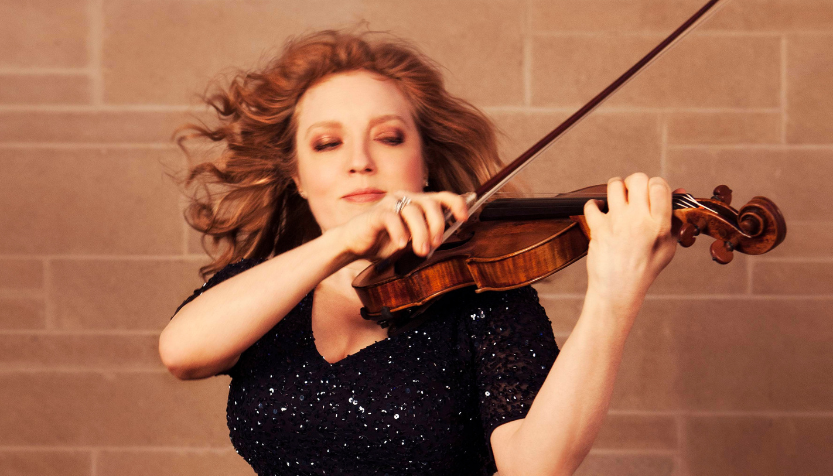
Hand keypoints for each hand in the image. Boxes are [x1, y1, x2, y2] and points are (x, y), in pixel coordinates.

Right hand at [332, 191, 468, 261]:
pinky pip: (391, 218)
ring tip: (420, 250)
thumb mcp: (411, 241)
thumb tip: (444, 239)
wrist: (354, 245)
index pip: (442, 197)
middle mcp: (406, 198)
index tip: (464, 218)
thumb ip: (426, 236)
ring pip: (413, 211)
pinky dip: (399, 232)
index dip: (456, 204)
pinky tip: (400, 244)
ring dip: (420, 233)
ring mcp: (390, 203)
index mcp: (418, 203)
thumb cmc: (384, 242)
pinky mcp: (376, 213)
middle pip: (430, 203)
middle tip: (435, 244)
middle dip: (437, 224)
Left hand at [583, 173, 678, 321]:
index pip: (659, 185)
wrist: (618, 290)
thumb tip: (681, 193)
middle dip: (635, 182)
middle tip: (633, 194)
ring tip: (617, 199)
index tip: (651, 192)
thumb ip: (675, 220)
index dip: (655, 184)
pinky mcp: (598, 228)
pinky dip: (593, 206)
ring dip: (615, 188)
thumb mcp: (668, 247)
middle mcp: (638, 220)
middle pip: (637, 179)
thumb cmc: (644, 270)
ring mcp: (616, 222)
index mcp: (659, 224)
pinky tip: (599, 212)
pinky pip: (591, 205)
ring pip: (614, 185)